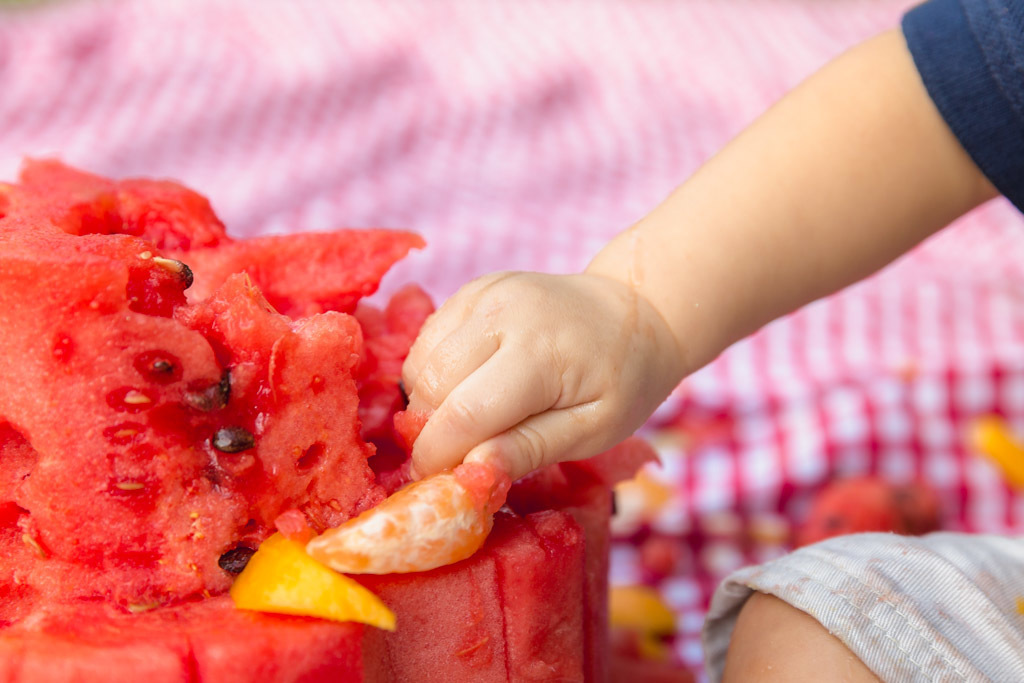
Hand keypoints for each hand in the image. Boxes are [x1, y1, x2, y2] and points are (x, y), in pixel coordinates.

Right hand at [401, 271, 683, 480]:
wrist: (634, 312)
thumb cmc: (623, 380)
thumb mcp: (594, 430)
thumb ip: (531, 449)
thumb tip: (474, 472)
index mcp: (539, 351)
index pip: (464, 414)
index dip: (440, 458)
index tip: (442, 489)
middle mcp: (502, 312)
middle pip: (431, 387)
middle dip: (432, 434)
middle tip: (457, 461)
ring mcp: (482, 294)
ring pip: (420, 364)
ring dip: (429, 406)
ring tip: (469, 425)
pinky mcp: (471, 291)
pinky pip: (427, 343)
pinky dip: (433, 377)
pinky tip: (467, 390)